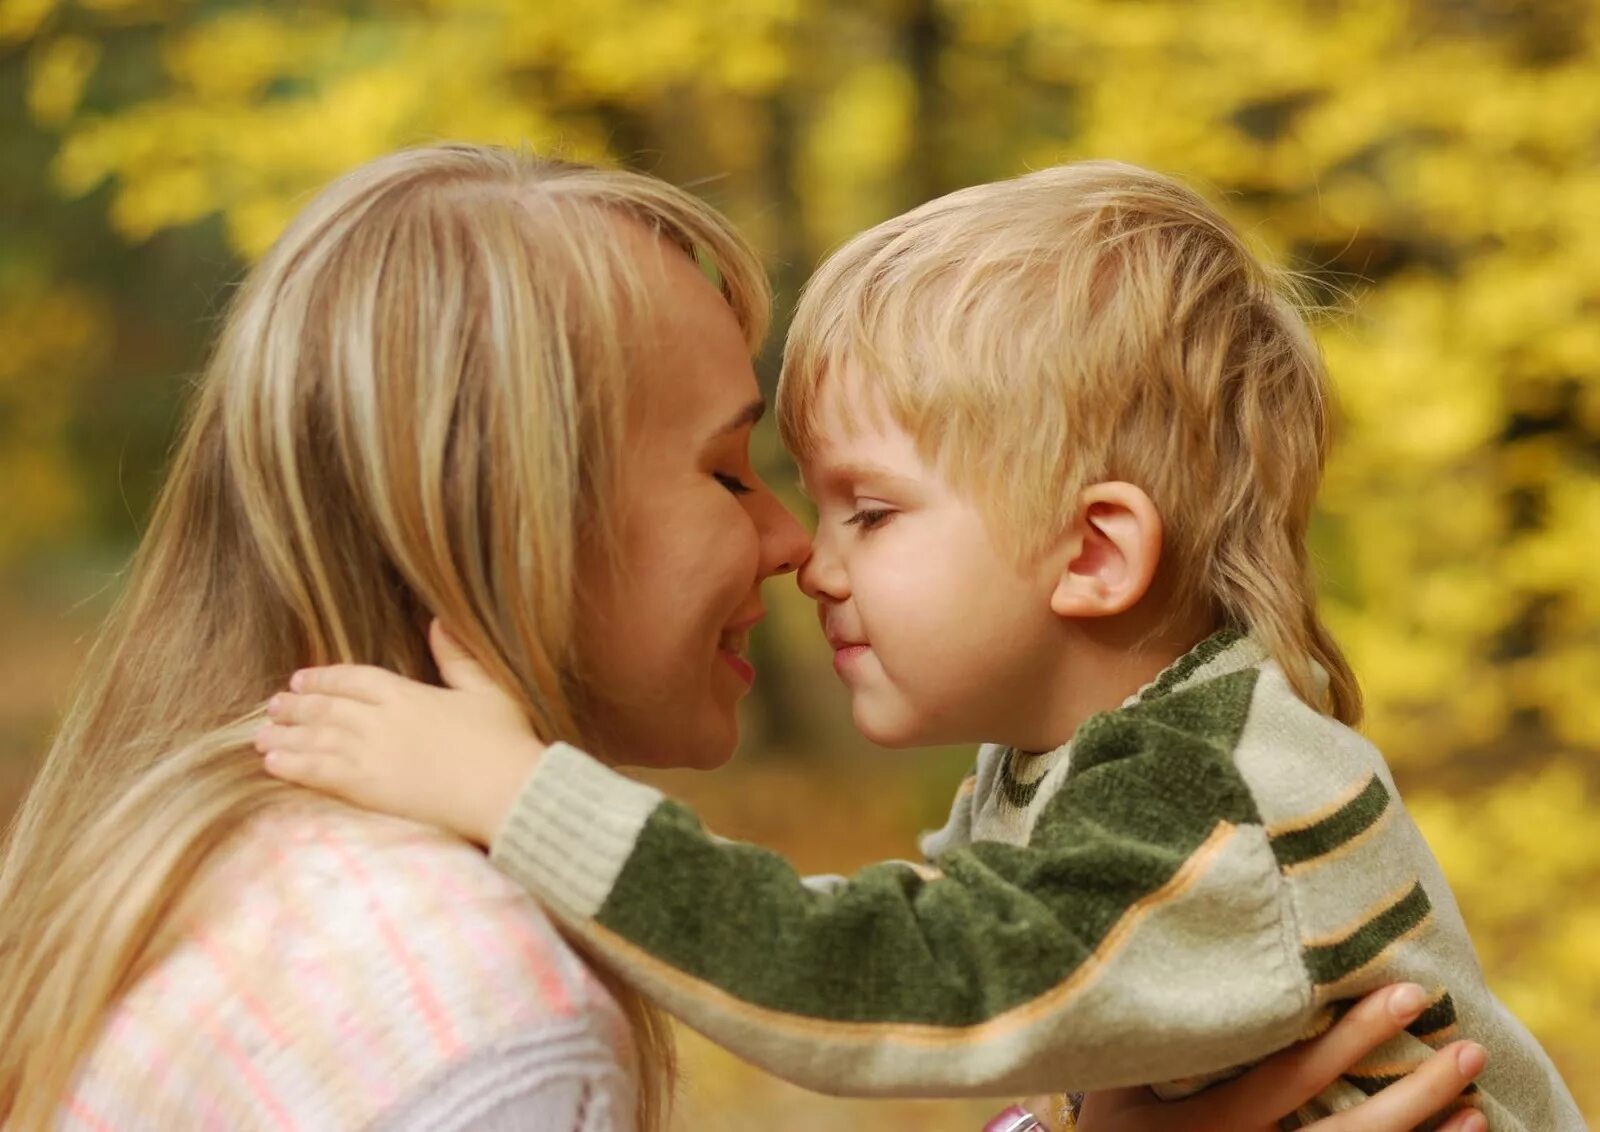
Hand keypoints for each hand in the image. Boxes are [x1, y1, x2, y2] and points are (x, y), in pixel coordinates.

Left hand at [255, 620, 542, 844]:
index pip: (352, 679)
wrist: (507, 790)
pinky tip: (272, 763)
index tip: (301, 679)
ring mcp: (371, 753)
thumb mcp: (488, 689)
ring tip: (261, 735)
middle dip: (296, 706)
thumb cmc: (505, 741)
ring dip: (285, 736)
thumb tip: (439, 621)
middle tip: (273, 706)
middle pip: (326, 708)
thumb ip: (458, 657)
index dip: (323, 678)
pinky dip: (292, 765)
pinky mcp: (369, 787)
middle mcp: (381, 719)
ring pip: (315, 738)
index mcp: (407, 693)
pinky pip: (318, 772)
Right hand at [1072, 984, 1486, 1131]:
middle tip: (1464, 1046)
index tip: (1404, 994)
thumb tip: (1184, 947)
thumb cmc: (1112, 1125)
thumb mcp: (1115, 1079)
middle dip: (1412, 1092)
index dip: (1350, 1038)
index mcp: (1204, 1127)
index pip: (1289, 1078)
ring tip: (1476, 1099)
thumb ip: (1155, 1032)